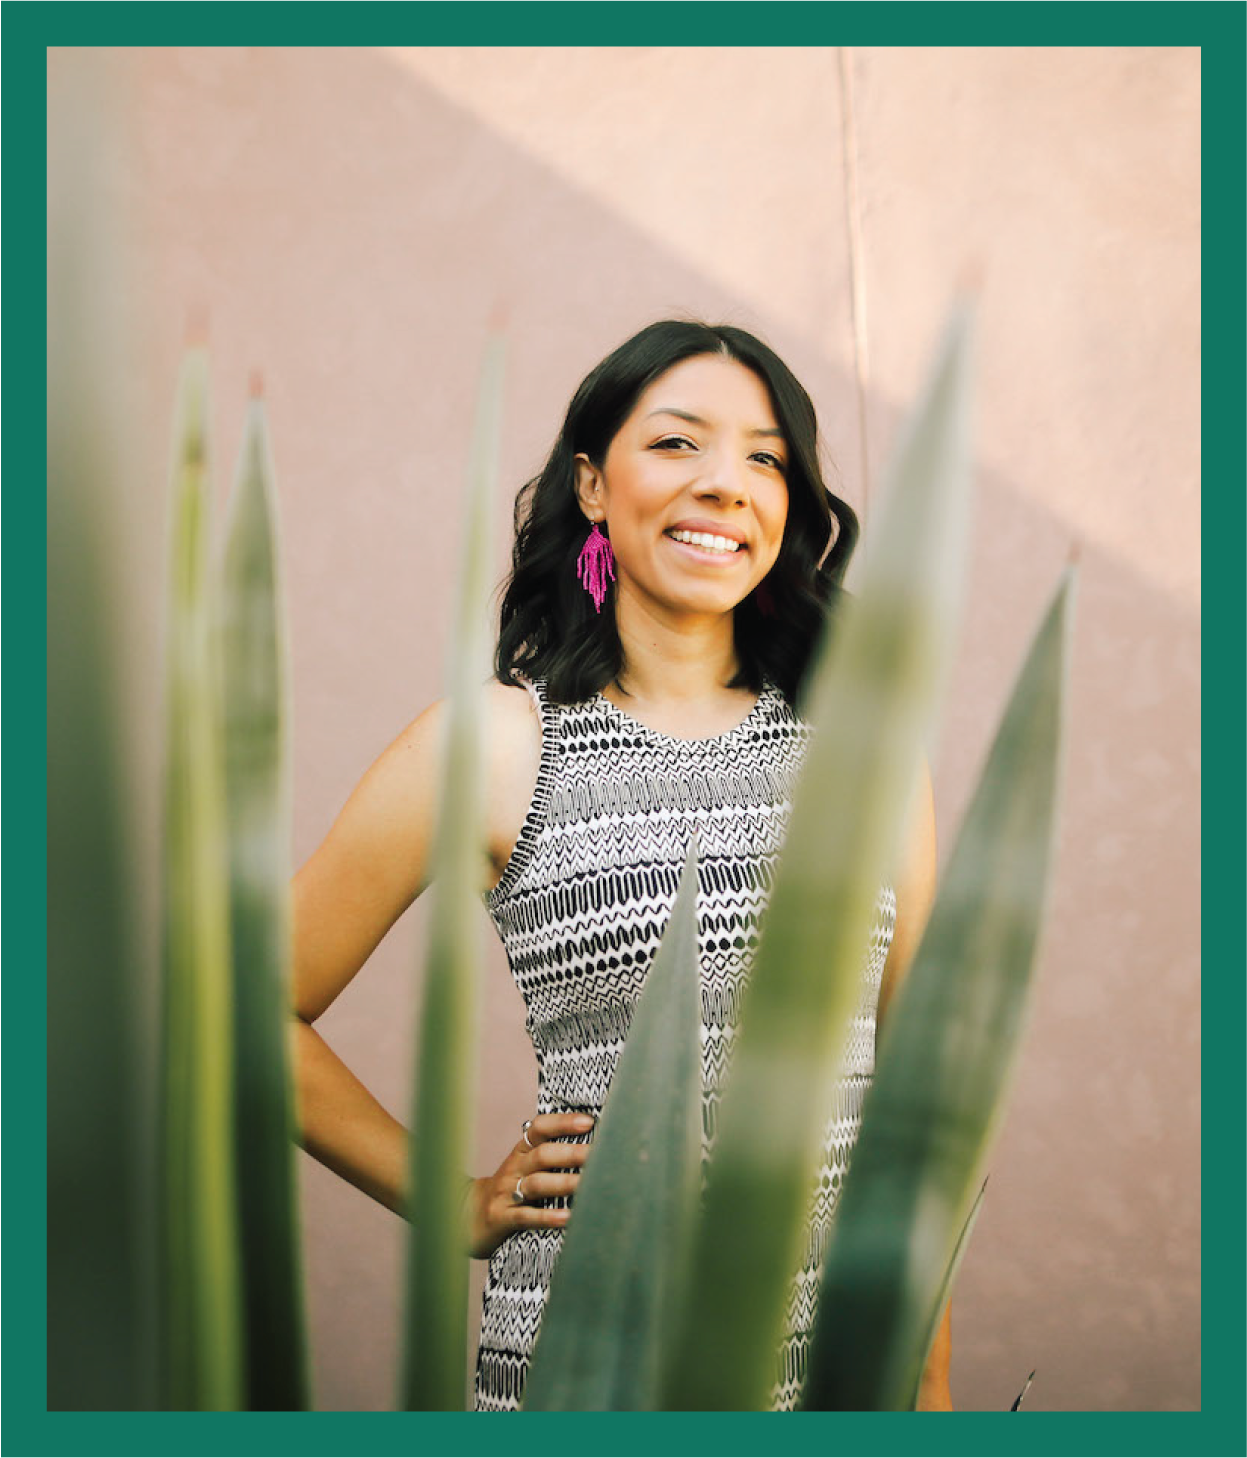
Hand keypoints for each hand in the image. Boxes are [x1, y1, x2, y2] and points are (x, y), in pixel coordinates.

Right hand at [463, 1111, 595, 1259]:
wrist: (470, 1214)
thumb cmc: (511, 1187)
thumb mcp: (525, 1166)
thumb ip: (553, 1154)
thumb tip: (596, 1145)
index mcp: (522, 1151)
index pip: (539, 1128)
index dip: (562, 1123)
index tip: (588, 1122)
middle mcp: (515, 1168)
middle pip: (542, 1155)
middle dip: (571, 1154)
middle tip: (598, 1155)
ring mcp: (507, 1193)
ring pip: (537, 1184)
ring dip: (564, 1183)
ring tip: (588, 1185)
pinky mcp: (503, 1218)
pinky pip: (526, 1217)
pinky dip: (547, 1217)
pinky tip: (567, 1217)